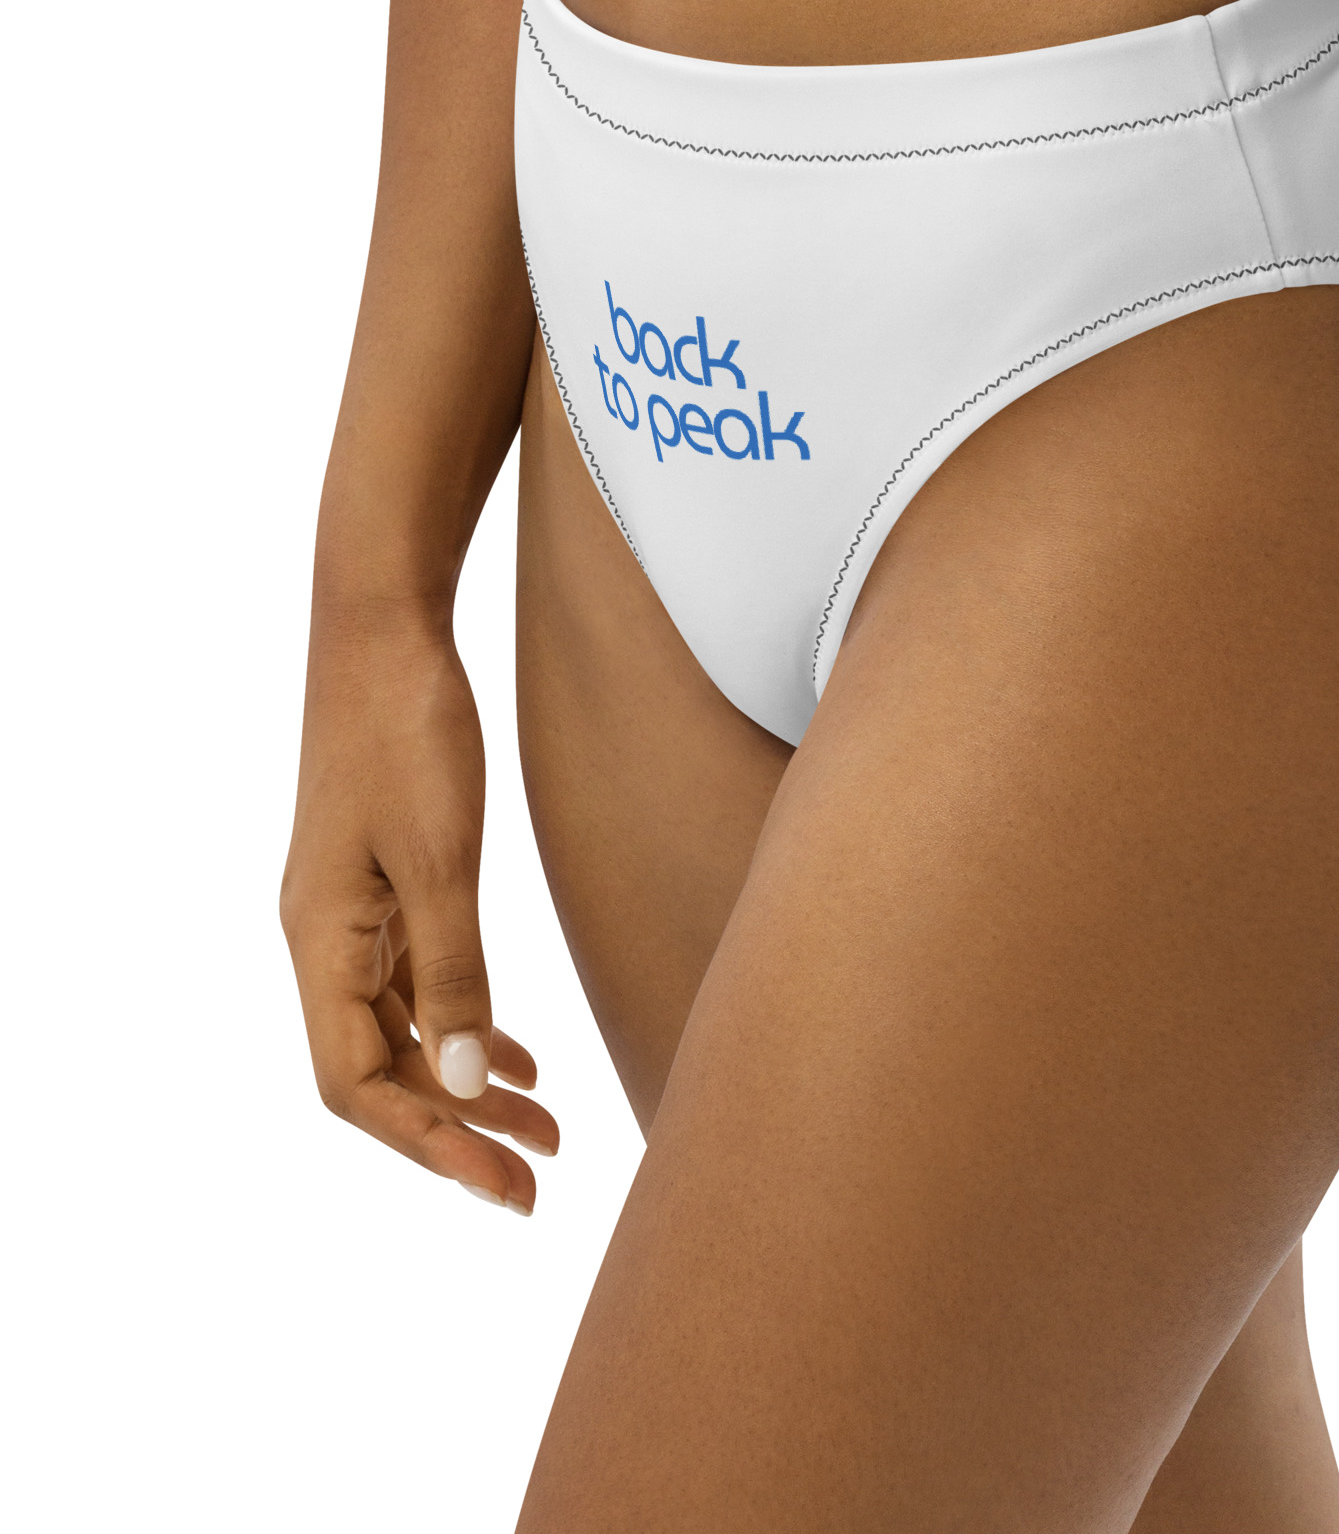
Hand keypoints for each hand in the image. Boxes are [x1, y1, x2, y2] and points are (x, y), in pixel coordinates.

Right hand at [280, 619, 556, 1211]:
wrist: (385, 629)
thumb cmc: (408, 730)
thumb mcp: (442, 856)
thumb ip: (456, 968)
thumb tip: (467, 1084)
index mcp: (319, 941)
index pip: (356, 1084)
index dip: (427, 1144)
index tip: (503, 1184)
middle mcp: (324, 939)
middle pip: (381, 1070)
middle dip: (456, 1131)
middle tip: (538, 1180)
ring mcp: (352, 913)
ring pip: (407, 1029)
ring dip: (469, 1084)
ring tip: (544, 1130)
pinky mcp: (386, 882)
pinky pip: (419, 981)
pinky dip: (468, 1023)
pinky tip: (517, 1057)